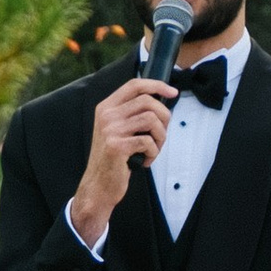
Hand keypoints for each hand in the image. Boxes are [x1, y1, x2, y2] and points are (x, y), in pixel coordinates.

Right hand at [70, 76, 179, 245]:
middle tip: (162, 133)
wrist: (98, 185)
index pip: (135, 85)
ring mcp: (110, 130)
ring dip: (160, 137)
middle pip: (147, 101)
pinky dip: (153, 153)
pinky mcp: (117, 146)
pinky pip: (148, 142)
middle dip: (164, 117)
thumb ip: (131, 114)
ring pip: (151, 120)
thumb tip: (160, 102)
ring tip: (154, 149)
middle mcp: (107, 115)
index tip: (172, 92)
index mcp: (106, 107)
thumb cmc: (112, 159)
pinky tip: (145, 160)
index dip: (157, 86)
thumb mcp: (116, 129)